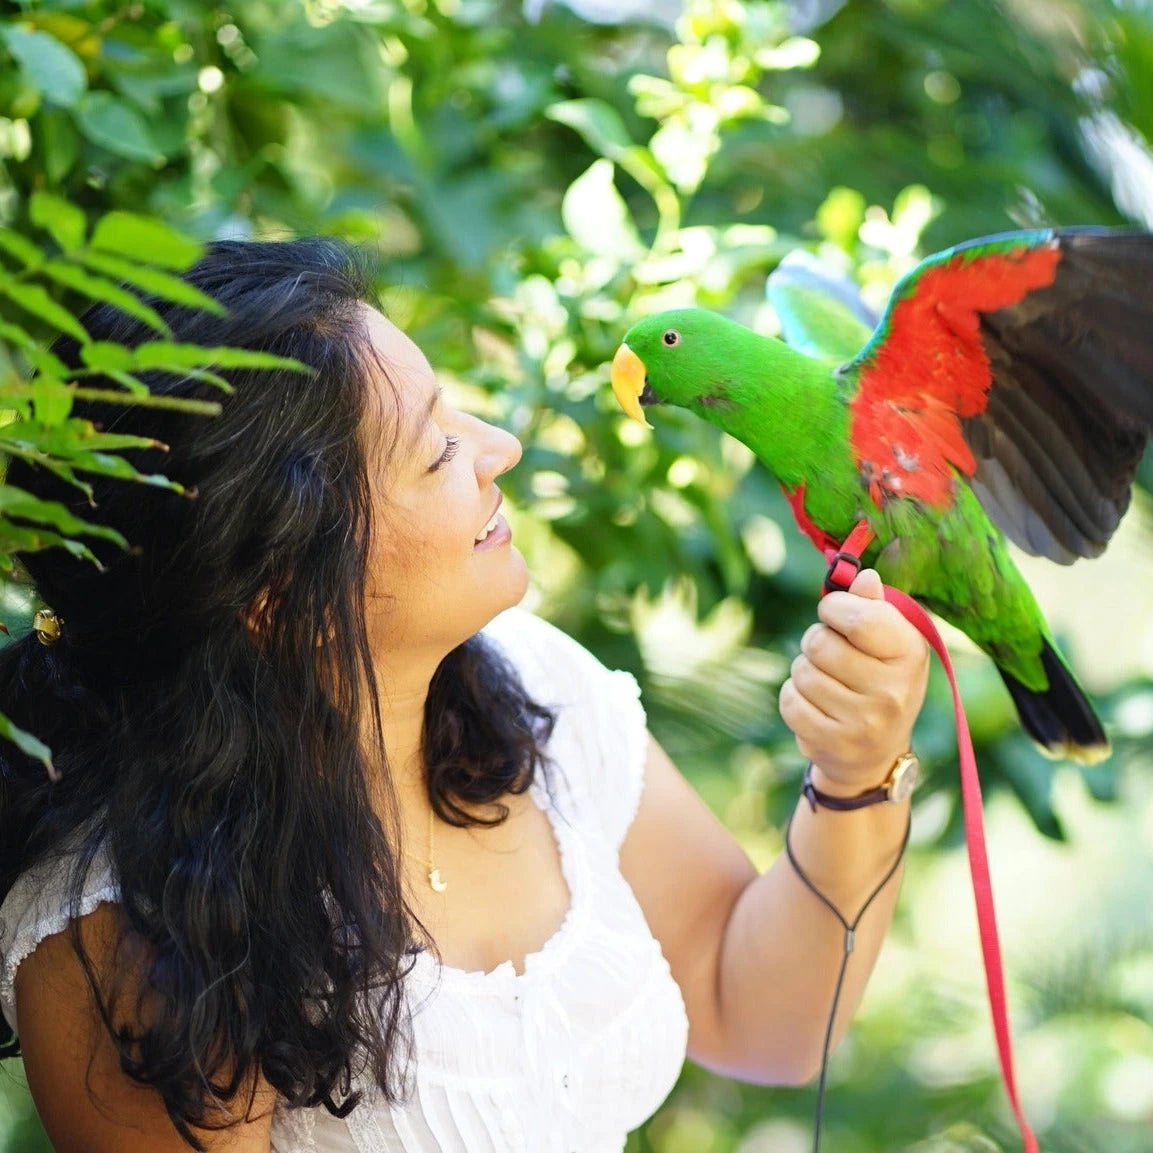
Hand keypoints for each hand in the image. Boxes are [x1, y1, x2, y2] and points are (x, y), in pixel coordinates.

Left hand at [779, 568, 928, 792]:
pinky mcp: (833, 743)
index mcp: (910, 654)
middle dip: (816, 640)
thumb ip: (874, 607)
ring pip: (801, 671)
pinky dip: (794, 696)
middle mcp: (892, 691)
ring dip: (804, 669)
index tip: (834, 611)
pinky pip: (790, 701)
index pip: (860, 617)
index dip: (834, 607)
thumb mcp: (890, 643)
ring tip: (826, 680)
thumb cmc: (880, 681)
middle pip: (820, 643)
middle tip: (830, 653)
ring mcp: (863, 722)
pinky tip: (815, 703)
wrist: (876, 755)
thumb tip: (863, 575)